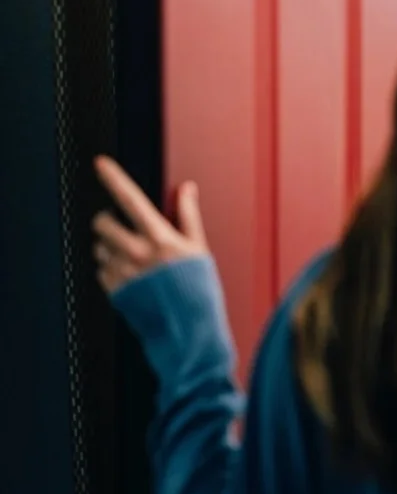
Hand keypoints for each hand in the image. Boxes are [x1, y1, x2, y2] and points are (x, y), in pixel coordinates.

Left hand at [90, 155, 208, 293]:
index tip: (101, 164)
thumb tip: (187, 189)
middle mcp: (137, 253)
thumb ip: (188, 215)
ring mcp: (123, 272)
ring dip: (110, 248)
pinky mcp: (114, 290)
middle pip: (103, 223)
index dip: (113, 177)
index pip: (131, 199)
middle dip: (108, 222)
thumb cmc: (199, 291)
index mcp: (160, 238)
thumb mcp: (199, 249)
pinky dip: (112, 270)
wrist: (189, 330)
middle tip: (120, 228)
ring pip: (99, 248)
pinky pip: (101, 271)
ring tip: (133, 260)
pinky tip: (132, 278)